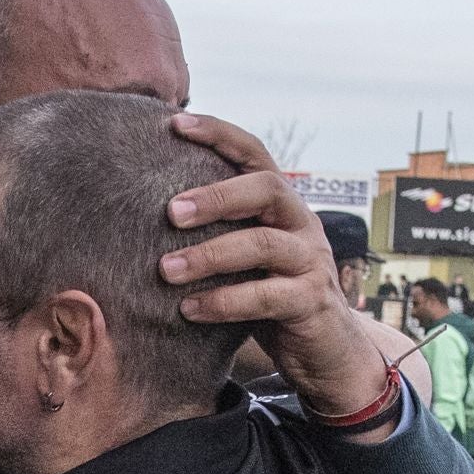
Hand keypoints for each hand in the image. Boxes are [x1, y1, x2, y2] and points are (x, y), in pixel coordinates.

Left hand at [154, 113, 389, 419]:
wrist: (327, 350)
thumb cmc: (272, 296)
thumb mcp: (248, 257)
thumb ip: (219, 232)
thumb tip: (146, 212)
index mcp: (282, 205)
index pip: (255, 154)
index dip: (219, 133)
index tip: (175, 124)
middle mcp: (301, 223)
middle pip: (266, 189)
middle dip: (216, 196)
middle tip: (170, 212)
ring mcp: (311, 261)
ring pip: (262, 244)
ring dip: (209, 255)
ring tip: (165, 270)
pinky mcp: (311, 301)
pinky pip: (265, 296)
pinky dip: (223, 301)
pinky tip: (188, 309)